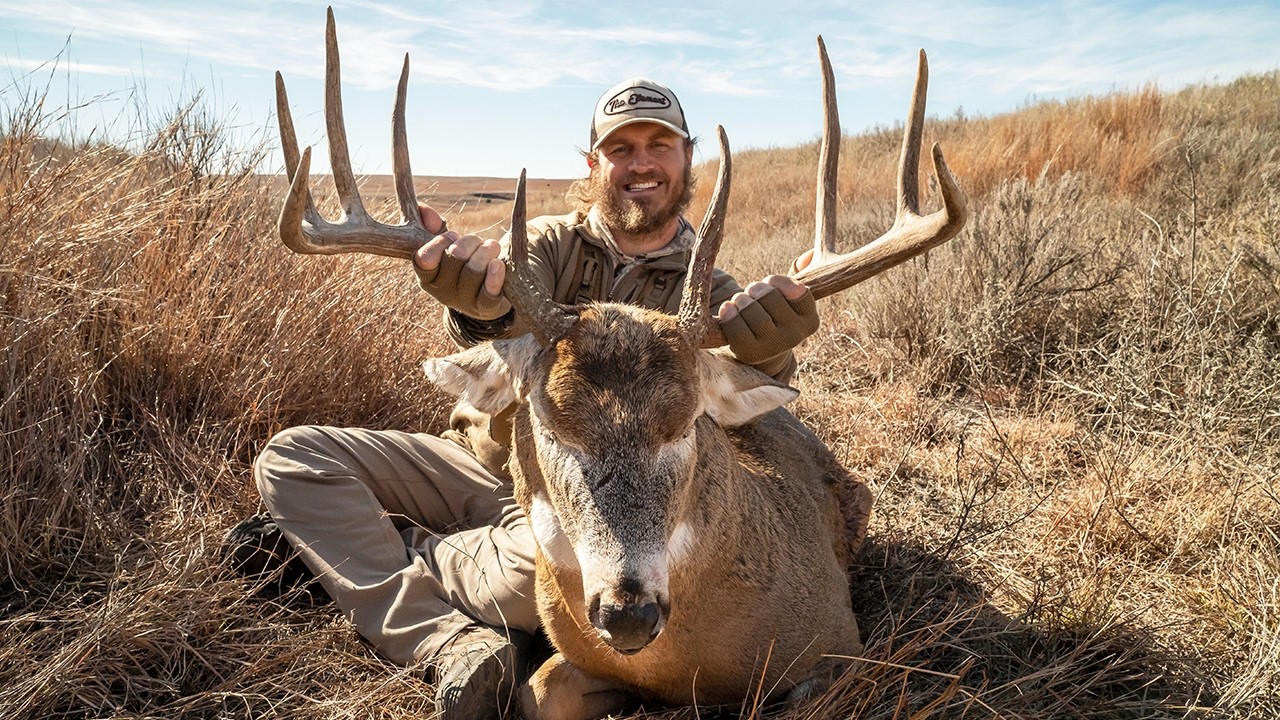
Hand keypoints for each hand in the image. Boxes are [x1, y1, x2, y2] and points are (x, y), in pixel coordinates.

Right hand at [412, 203, 510, 319]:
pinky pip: (489, 292)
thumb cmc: (464, 265)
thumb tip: (423, 209)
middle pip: (454, 258)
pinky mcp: (486, 308)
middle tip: (478, 240)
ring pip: (473, 270)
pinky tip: (497, 263)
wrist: (489, 297)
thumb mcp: (447, 247)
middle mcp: (443, 292)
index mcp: (428, 276)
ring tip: (492, 247)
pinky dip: (494, 275)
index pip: (423, 259)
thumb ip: (433, 227)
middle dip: (469, 242)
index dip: (438, 243)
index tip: (452, 235)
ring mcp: (464, 301)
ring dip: (486, 251)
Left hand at [716, 275, 818, 363]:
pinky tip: (727, 308)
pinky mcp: (749, 353)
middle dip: (756, 289)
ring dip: (740, 299)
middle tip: (751, 292)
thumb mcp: (791, 296)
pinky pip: (735, 325)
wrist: (761, 349)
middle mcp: (795, 336)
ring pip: (750, 308)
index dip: (777, 281)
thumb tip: (809, 254)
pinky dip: (728, 313)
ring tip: (740, 301)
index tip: (770, 282)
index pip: (796, 290)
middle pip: (768, 295)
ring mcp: (772, 347)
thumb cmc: (775, 313)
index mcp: (811, 321)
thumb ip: (803, 273)